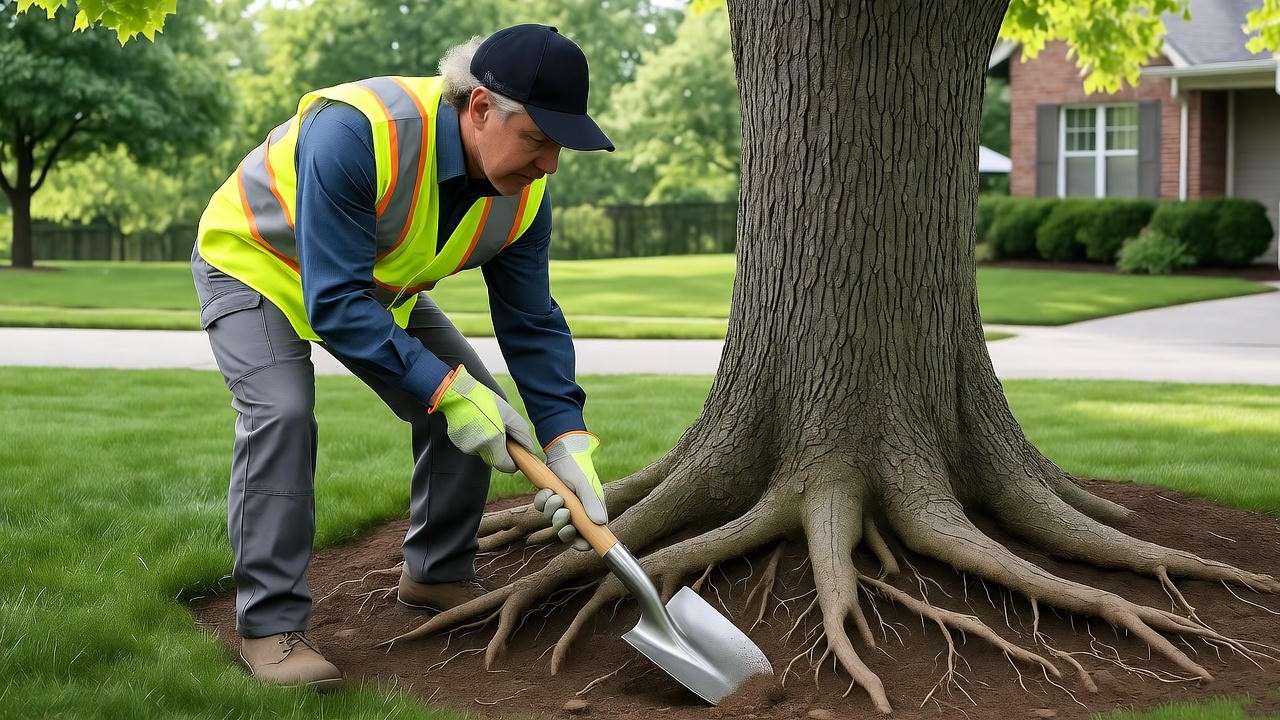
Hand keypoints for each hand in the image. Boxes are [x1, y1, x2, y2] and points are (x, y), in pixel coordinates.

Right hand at [429, 365, 534, 472]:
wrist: (456, 392)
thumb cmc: (485, 400)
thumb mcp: (509, 414)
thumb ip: (521, 434)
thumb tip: (528, 449)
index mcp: (492, 440)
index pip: (505, 466)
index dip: (513, 462)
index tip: (516, 454)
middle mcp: (478, 447)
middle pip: (494, 458)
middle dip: (500, 449)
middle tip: (501, 431)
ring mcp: (466, 446)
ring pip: (483, 451)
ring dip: (489, 443)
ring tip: (487, 423)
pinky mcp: (457, 443)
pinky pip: (473, 445)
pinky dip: (477, 438)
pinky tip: (476, 423)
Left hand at [533, 431, 606, 551]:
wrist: (562, 450)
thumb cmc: (578, 466)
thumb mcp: (585, 483)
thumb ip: (592, 502)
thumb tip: (601, 523)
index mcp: (592, 510)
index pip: (591, 535)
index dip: (584, 542)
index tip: (579, 542)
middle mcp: (578, 511)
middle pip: (569, 533)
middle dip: (563, 527)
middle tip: (563, 514)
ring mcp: (563, 506)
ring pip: (554, 522)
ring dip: (552, 512)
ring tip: (556, 496)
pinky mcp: (550, 499)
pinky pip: (542, 509)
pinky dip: (542, 502)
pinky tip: (547, 491)